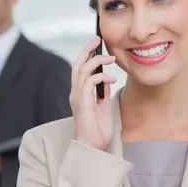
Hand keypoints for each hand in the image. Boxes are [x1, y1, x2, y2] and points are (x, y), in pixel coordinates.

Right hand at [70, 36, 116, 150]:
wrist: (93, 147)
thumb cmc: (97, 130)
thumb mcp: (103, 107)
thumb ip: (102, 92)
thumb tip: (106, 78)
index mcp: (80, 93)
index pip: (80, 69)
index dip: (86, 54)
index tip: (96, 44)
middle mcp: (76, 93)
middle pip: (77, 64)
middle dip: (87, 50)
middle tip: (97, 39)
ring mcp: (78, 98)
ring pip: (82, 70)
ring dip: (97, 61)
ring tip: (111, 59)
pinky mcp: (83, 103)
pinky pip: (89, 83)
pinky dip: (101, 77)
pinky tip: (111, 78)